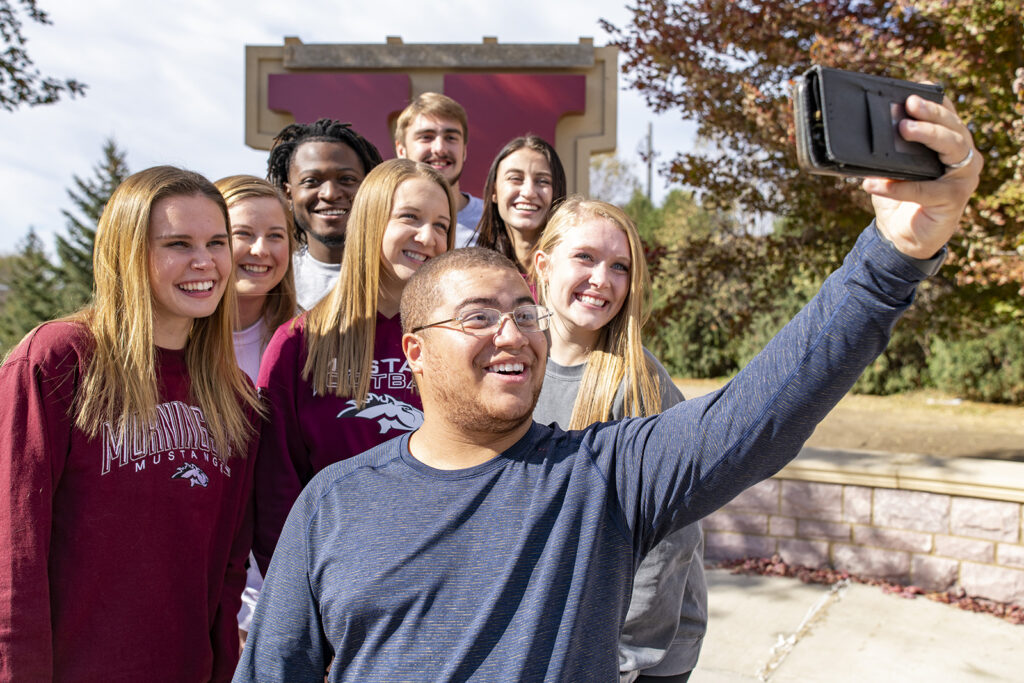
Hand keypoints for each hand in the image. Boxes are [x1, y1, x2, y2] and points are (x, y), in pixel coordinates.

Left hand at [864, 94, 980, 258]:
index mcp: (950, 143)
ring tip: (902, 129)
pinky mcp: (953, 200)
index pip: (947, 115)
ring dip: (927, 136)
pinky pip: (926, 189)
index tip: (915, 89)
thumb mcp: (893, 168)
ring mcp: (963, 178)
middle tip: (909, 106)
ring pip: (951, 149)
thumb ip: (889, 149)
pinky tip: (876, 183)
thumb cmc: (900, 196)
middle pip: (952, 128)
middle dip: (931, 113)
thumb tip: (868, 129)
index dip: (934, 100)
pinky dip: (900, 186)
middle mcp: (963, 156)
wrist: (902, 236)